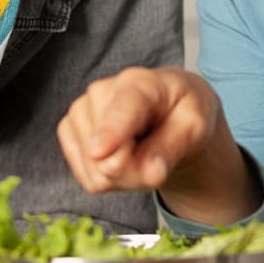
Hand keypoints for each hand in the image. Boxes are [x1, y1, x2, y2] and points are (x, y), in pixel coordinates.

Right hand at [57, 66, 258, 221]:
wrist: (167, 108)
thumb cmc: (181, 110)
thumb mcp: (195, 127)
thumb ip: (173, 148)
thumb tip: (151, 173)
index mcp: (138, 83)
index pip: (122, 111)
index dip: (110, 133)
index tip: (99, 152)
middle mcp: (100, 91)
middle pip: (109, 156)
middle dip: (136, 172)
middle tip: (157, 157)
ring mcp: (79, 110)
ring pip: (96, 171)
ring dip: (124, 177)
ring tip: (141, 153)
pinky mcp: (68, 130)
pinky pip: (86, 177)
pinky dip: (108, 179)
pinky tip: (122, 158)